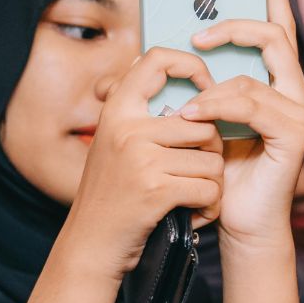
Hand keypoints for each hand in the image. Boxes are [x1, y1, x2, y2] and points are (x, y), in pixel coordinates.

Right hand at [59, 47, 225, 279]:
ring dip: (212, 187)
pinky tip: (193, 216)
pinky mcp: (156, 190)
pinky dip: (208, 209)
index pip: (157, 59)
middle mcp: (127, 128)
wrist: (91, 244)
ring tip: (194, 199)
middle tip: (198, 175)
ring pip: (212, 161)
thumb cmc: (109, 193)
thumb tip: (145, 63)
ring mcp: (141, 159)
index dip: (191, 67)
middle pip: (204, 125)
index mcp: (118, 111)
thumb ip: (134, 110)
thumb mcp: (113, 141)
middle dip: (212, 154)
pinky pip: (209, 190)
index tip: (207, 90)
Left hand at [179, 0, 303, 254]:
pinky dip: (219, 107)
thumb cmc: (218, 172)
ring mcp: (299, 111)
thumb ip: (196, 86)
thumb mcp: (200, 120)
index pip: (277, 28)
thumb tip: (164, 50)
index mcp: (274, 82)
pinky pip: (253, 102)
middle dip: (235, 26)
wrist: (234, 220)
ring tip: (185, 108)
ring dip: (212, 88)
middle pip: (273, 36)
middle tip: (199, 33)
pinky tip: (195, 119)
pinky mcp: (295, 133)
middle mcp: (293, 91)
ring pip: (254, 73)